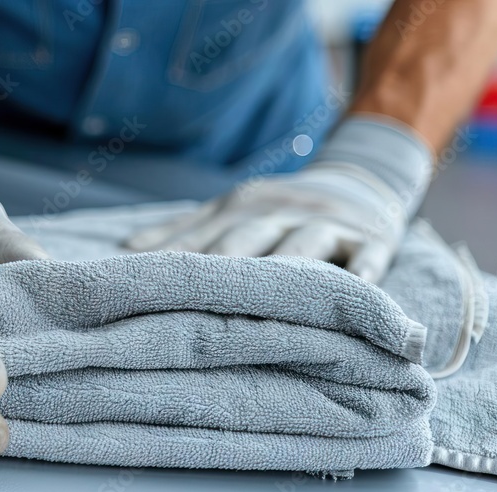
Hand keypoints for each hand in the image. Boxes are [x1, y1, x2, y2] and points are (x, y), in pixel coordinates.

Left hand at [126, 166, 402, 282]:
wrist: (360, 182)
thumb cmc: (278, 211)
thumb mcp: (231, 210)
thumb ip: (183, 230)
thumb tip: (125, 249)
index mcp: (241, 207)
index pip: (202, 240)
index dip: (173, 263)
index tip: (142, 287)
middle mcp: (279, 212)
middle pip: (246, 241)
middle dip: (221, 270)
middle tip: (193, 302)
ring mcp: (326, 224)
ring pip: (303, 246)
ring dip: (286, 269)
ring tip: (266, 300)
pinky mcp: (371, 238)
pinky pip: (368, 255)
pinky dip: (364, 270)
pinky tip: (358, 286)